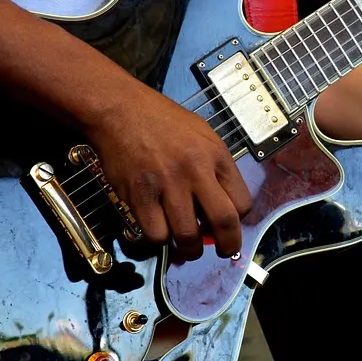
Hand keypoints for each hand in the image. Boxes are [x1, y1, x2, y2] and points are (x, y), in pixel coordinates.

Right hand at [85, 84, 251, 259]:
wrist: (120, 109)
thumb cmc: (161, 121)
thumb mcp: (202, 134)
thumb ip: (215, 167)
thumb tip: (219, 206)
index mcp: (216, 155)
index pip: (242, 202)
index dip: (239, 222)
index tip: (230, 227)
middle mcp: (195, 170)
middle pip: (223, 223)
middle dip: (227, 246)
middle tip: (223, 252)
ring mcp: (167, 183)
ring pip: (187, 236)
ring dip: (189, 249)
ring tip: (186, 246)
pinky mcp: (139, 195)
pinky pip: (155, 234)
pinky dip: (158, 240)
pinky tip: (158, 229)